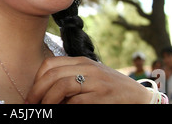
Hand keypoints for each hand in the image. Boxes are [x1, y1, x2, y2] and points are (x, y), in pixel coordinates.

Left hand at [25, 56, 152, 103]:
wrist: (139, 97)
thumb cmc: (111, 89)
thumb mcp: (90, 77)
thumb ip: (71, 78)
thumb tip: (45, 92)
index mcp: (81, 61)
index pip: (50, 64)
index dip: (36, 80)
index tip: (32, 95)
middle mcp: (87, 68)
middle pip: (52, 74)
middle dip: (37, 91)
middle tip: (32, 104)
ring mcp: (95, 81)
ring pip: (61, 85)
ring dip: (48, 100)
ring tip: (44, 109)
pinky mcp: (102, 96)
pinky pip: (76, 101)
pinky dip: (64, 107)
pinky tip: (62, 110)